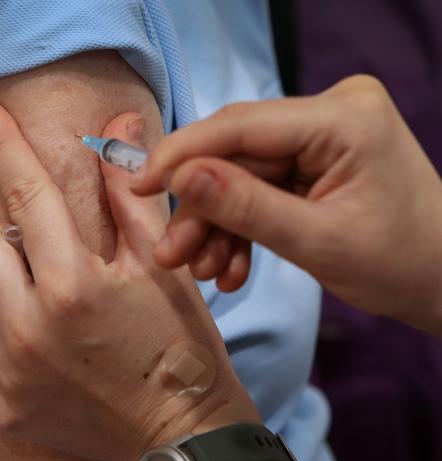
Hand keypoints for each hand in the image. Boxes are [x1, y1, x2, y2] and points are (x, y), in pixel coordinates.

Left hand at [0, 99, 258, 460]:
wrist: (177, 433)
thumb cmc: (178, 344)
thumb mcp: (162, 267)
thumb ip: (131, 196)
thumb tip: (120, 126)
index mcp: (75, 284)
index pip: (28, 194)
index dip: (5, 143)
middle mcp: (30, 327)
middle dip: (0, 233)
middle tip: (40, 251)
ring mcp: (8, 369)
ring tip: (33, 291)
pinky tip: (34, 335)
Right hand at [133, 75, 441, 334]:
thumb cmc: (400, 264)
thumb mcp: (317, 241)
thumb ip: (244, 207)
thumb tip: (177, 177)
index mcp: (343, 118)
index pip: (241, 125)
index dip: (182, 154)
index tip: (137, 185)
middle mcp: (330, 112)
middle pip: (237, 155)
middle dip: (202, 209)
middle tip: (171, 254)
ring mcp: (321, 134)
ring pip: (243, 176)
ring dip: (218, 225)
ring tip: (204, 271)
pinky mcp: (314, 158)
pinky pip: (262, 187)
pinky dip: (242, 227)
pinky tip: (231, 267)